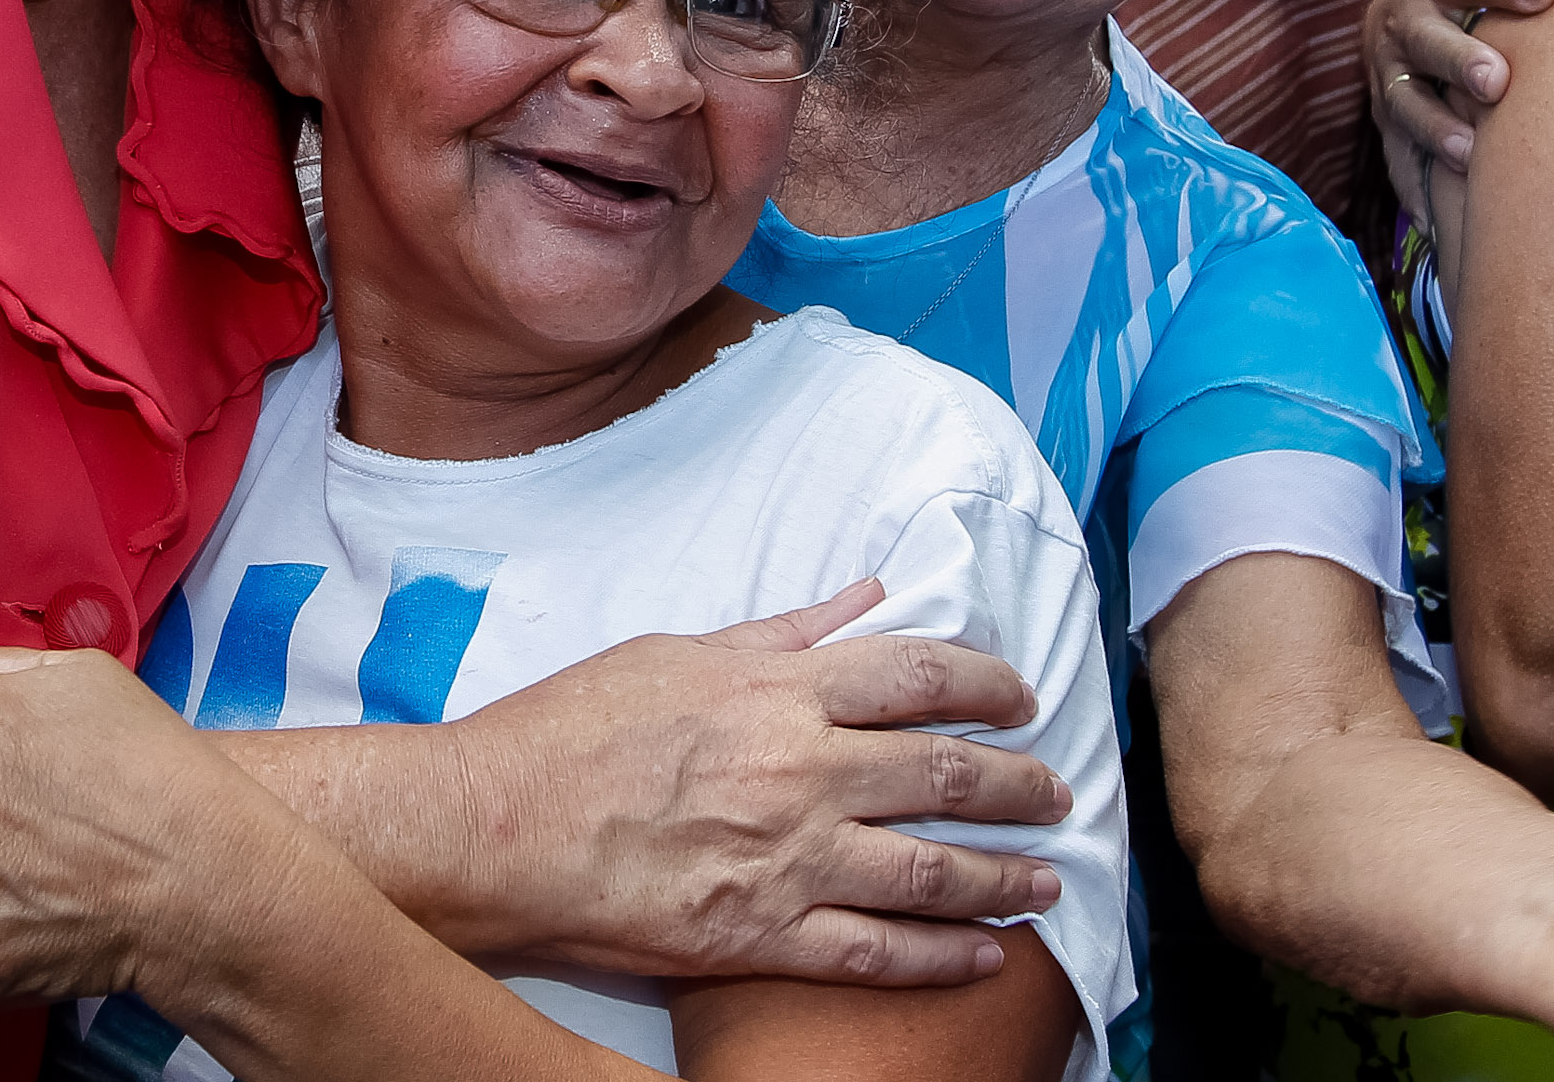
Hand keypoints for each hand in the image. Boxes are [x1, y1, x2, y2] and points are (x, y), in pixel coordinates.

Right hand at [441, 579, 1070, 982]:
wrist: (497, 827)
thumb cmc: (573, 730)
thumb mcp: (678, 652)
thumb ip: (783, 632)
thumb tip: (864, 596)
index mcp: (780, 693)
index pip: (918, 675)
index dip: (986, 684)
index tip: (1019, 697)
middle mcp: (800, 773)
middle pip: (947, 773)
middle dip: (1019, 783)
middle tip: (1056, 790)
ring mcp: (786, 862)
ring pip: (931, 870)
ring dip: (1003, 875)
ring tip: (1044, 877)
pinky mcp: (760, 937)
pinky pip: (876, 952)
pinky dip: (941, 956)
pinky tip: (984, 955)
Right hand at [1363, 0, 1553, 174]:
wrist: (1413, 9)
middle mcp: (1400, 23)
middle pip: (1424, 41)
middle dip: (1458, 60)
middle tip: (1498, 82)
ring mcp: (1389, 77)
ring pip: (1404, 105)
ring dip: (1434, 128)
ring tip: (1473, 151)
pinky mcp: (1387, 124)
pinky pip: (1396, 158)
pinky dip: (1416, 185)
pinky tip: (1444, 215)